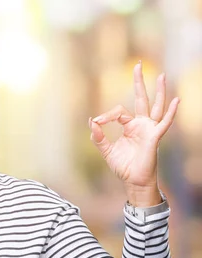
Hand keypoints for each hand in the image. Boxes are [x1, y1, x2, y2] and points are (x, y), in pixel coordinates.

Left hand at [89, 62, 179, 205]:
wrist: (133, 181)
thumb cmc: (123, 166)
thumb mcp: (106, 150)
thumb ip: (98, 137)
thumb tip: (90, 121)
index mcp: (129, 126)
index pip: (118, 112)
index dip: (106, 116)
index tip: (96, 123)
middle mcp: (141, 124)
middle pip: (141, 99)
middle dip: (138, 82)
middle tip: (137, 65)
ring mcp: (149, 129)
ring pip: (155, 106)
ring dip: (158, 91)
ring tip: (161, 75)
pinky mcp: (154, 137)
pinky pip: (164, 123)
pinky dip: (171, 112)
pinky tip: (177, 100)